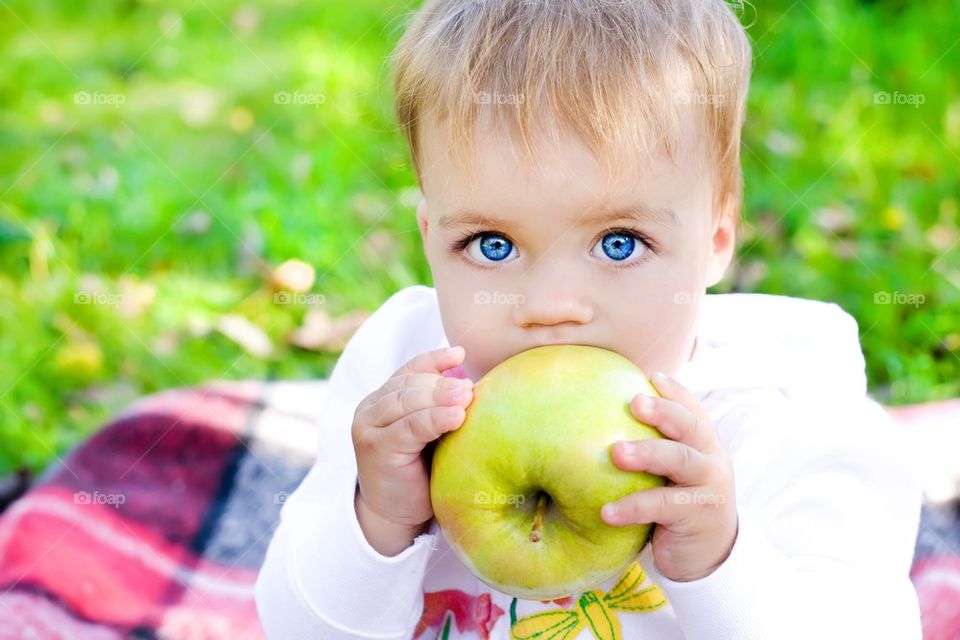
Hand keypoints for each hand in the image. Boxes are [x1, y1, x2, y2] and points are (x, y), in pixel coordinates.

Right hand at [352, 346, 474, 554]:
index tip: (461, 354)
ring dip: (440, 397)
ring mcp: (369, 427)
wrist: (396, 514)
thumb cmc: (420, 470)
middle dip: (442, 383)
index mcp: (383, 398)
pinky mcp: (375, 448)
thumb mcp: (429, 432)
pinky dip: (434, 419)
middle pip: (409, 385)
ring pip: (408, 402)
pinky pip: (409, 427)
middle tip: (470, 387)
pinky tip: (456, 417)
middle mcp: (370, 408)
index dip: (434, 360)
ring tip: (467, 397)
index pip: (409, 370)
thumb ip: (439, 407)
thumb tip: (470, 380)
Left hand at [600, 372, 737, 581]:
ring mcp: (709, 485)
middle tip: (635, 403)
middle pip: (690, 426)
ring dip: (647, 453)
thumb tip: (601, 416)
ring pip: (680, 460)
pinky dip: (633, 506)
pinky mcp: (698, 514)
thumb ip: (655, 444)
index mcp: (703, 442)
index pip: (692, 408)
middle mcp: (711, 457)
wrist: (710, 553)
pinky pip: (662, 506)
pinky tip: (606, 511)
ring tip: (616, 453)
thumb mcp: (673, 470)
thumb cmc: (678, 502)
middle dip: (663, 411)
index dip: (674, 391)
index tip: (650, 375)